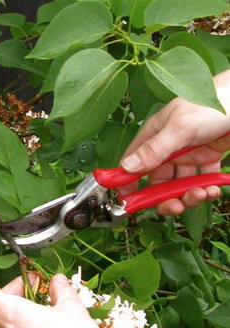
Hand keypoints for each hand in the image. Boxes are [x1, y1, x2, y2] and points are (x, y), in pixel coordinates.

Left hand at [0, 252, 102, 327]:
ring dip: (23, 301)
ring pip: (6, 315)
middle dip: (17, 285)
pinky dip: (25, 318)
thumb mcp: (72, 310)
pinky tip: (45, 319)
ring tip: (47, 301)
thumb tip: (58, 280)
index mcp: (11, 314)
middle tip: (38, 281)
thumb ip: (62, 290)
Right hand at [120, 70, 229, 214]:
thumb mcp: (179, 128)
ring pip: (180, 183)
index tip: (129, 200)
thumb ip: (154, 149)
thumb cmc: (211, 107)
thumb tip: (126, 167)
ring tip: (202, 194)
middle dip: (165, 196)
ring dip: (189, 194)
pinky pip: (201, 179)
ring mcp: (187, 154)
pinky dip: (206, 188)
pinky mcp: (206, 158)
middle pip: (158, 179)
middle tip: (174, 207)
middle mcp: (167, 147)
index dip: (129, 181)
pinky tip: (213, 188)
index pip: (134, 162)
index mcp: (154, 136)